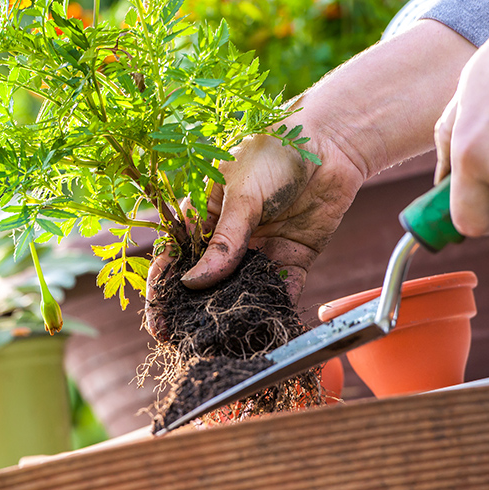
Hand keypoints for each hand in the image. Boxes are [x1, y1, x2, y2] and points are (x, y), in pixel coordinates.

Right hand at [143, 20, 475, 338]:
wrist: (330, 143)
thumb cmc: (274, 152)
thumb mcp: (241, 193)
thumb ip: (224, 240)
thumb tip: (193, 283)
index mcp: (205, 216)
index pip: (176, 256)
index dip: (164, 287)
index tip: (158, 316)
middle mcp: (229, 238)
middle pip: (205, 283)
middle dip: (192, 312)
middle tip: (181, 342)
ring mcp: (260, 251)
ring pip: (240, 291)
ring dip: (231, 316)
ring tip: (220, 346)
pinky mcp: (292, 259)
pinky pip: (280, 291)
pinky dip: (274, 311)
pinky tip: (264, 332)